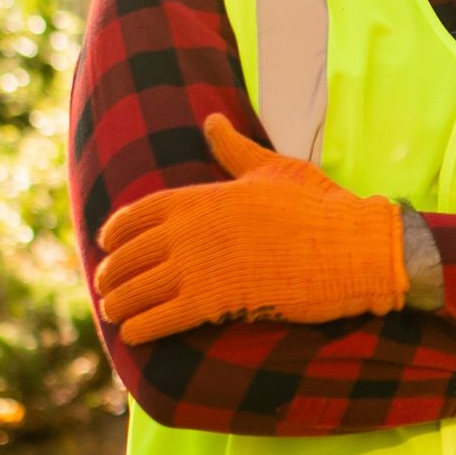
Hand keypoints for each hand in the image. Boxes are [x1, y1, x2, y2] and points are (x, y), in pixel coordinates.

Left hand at [94, 116, 408, 341]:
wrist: (352, 247)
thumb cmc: (319, 206)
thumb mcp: (271, 168)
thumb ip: (233, 149)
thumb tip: (212, 120)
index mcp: (201, 197)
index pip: (139, 214)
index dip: (116, 231)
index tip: (105, 243)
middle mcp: (191, 230)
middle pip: (132, 254)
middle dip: (112, 271)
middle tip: (103, 284)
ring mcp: (200, 267)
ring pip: (140, 288)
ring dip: (119, 301)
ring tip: (110, 311)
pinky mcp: (216, 302)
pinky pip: (163, 318)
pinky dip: (142, 328)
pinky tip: (131, 335)